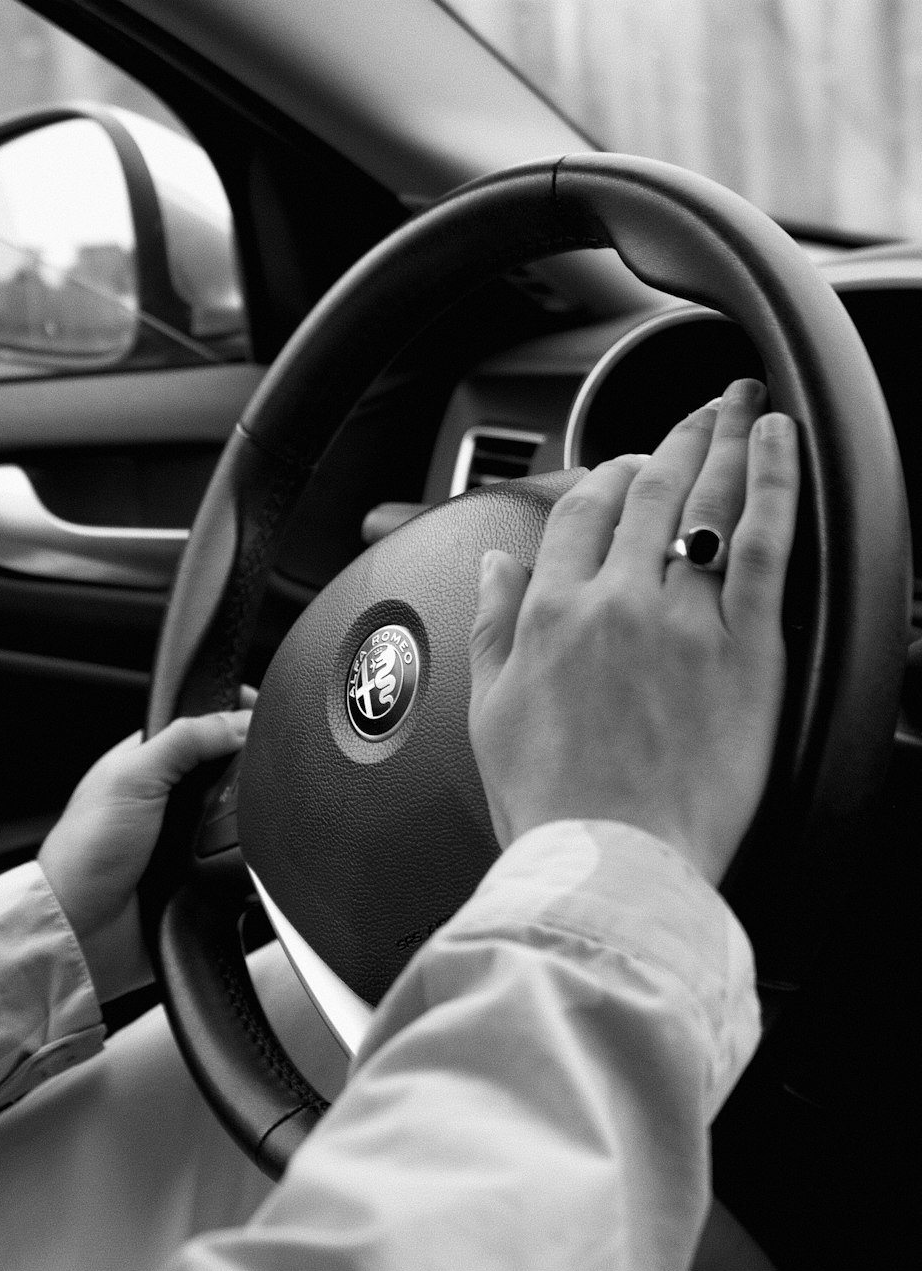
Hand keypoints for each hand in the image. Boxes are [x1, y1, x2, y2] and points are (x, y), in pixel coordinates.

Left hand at [38, 696, 253, 1002]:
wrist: (82, 927)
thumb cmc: (86, 852)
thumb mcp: (133, 778)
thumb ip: (183, 741)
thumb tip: (236, 722)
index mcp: (148, 760)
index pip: (201, 725)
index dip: (232, 718)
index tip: (262, 719)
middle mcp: (167, 795)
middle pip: (227, 769)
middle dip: (244, 774)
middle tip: (248, 779)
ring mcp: (183, 834)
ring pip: (236, 814)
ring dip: (242, 820)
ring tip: (236, 825)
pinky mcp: (197, 870)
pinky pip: (234, 855)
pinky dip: (240, 856)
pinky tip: (234, 855)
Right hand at [468, 379, 798, 884]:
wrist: (609, 865)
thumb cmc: (551, 807)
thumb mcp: (490, 712)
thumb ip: (493, 626)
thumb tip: (502, 566)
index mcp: (550, 614)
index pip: (578, 514)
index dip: (604, 478)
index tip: (624, 468)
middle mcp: (614, 601)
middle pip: (648, 494)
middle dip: (675, 439)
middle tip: (699, 412)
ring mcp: (682, 619)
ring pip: (706, 504)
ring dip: (725, 441)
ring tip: (742, 405)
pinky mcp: (745, 648)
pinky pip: (763, 543)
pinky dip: (774, 482)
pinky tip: (780, 443)